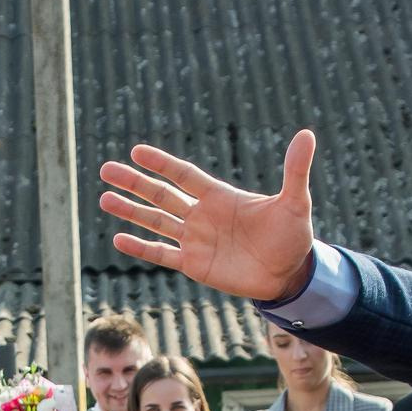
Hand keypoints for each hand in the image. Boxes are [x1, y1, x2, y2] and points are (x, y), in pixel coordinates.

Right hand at [99, 129, 318, 300]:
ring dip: (130, 211)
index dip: (161, 163)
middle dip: (134, 183)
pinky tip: (119, 238)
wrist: (290, 275)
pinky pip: (161, 254)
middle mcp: (202, 215)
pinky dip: (141, 247)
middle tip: (106, 169)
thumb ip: (295, 170)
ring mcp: (195, 240)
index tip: (137, 151)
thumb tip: (307, 135)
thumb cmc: (293, 236)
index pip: (183, 175)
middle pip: (161, 194)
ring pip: (155, 221)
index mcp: (219, 196)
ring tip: (104, 199)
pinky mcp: (194, 264)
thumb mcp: (296, 203)